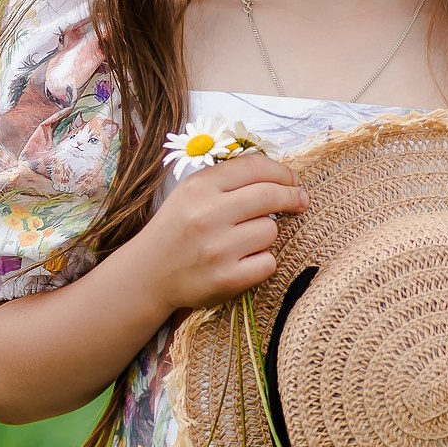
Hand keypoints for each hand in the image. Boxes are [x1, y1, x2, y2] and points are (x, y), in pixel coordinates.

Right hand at [137, 150, 306, 316]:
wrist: (148, 273)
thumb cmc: (177, 228)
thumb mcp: (192, 192)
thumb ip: (229, 180)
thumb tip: (281, 178)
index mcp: (199, 187)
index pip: (255, 167)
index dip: (282, 172)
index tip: (293, 181)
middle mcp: (207, 215)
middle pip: (271, 196)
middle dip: (291, 197)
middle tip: (299, 200)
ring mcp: (217, 249)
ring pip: (270, 231)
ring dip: (266, 234)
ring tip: (246, 240)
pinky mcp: (225, 279)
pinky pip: (268, 263)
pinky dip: (262, 262)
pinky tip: (244, 261)